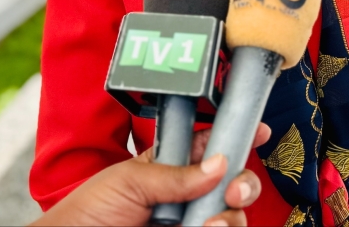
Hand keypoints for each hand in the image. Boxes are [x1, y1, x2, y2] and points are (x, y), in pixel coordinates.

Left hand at [32, 124, 269, 226]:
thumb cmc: (89, 211)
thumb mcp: (130, 181)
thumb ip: (177, 173)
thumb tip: (218, 164)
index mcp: (170, 166)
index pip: (209, 146)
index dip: (236, 136)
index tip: (259, 131)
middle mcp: (185, 195)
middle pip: (231, 182)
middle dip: (242, 182)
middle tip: (233, 190)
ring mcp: (189, 222)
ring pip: (231, 215)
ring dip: (231, 215)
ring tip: (213, 223)